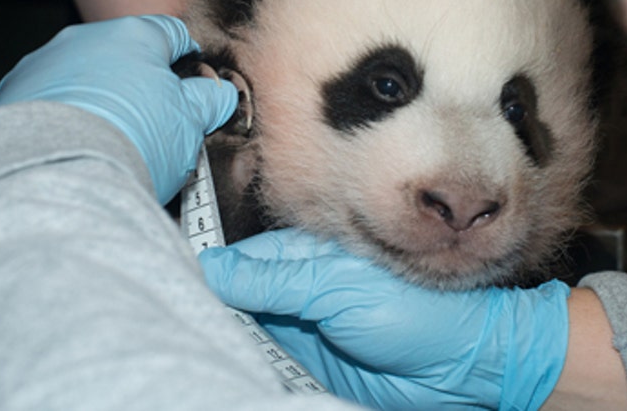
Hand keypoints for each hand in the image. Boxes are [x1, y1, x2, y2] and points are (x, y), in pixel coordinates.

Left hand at [0, 15, 237, 202]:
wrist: (55, 174)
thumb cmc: (131, 141)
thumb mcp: (190, 122)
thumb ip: (209, 100)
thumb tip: (220, 95)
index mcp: (134, 35)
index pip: (171, 33)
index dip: (187, 58)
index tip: (192, 82)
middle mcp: (84, 40)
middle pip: (122, 56)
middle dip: (139, 84)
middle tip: (154, 124)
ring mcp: (43, 65)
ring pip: (82, 78)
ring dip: (98, 101)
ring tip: (109, 142)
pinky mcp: (10, 96)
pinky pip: (47, 102)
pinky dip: (63, 119)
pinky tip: (74, 149)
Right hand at [198, 228, 569, 410]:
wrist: (461, 369)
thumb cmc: (418, 313)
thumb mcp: (338, 288)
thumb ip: (275, 278)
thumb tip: (214, 268)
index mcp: (306, 257)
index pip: (239, 260)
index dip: (206, 270)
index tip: (164, 275)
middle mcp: (298, 291)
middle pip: (235, 297)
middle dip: (206, 304)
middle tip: (165, 316)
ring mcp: (301, 329)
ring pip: (242, 330)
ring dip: (219, 335)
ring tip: (180, 339)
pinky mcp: (306, 365)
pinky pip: (262, 362)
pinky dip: (240, 363)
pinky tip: (214, 363)